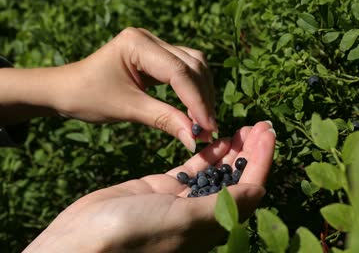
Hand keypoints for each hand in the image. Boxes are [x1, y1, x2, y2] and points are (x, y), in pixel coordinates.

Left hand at [0, 28, 215, 150]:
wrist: (65, 90)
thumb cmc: (88, 97)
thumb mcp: (127, 109)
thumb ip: (165, 120)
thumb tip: (196, 139)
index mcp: (137, 43)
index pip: (179, 72)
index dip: (197, 101)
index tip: (208, 128)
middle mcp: (149, 38)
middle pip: (193, 65)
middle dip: (203, 98)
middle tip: (207, 129)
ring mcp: (154, 45)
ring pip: (194, 66)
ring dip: (202, 93)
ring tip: (203, 122)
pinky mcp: (156, 56)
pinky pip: (185, 70)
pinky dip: (193, 90)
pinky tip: (194, 110)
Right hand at [24, 121, 275, 252]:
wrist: (80, 241)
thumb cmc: (131, 235)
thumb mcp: (182, 220)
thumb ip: (221, 206)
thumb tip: (260, 189)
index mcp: (211, 227)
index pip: (247, 189)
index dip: (262, 161)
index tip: (270, 133)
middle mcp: (201, 215)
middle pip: (236, 179)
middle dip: (251, 151)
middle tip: (262, 125)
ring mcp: (181, 201)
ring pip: (216, 171)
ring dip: (232, 149)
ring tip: (245, 126)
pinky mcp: (162, 188)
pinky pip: (192, 168)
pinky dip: (205, 152)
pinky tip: (216, 137)